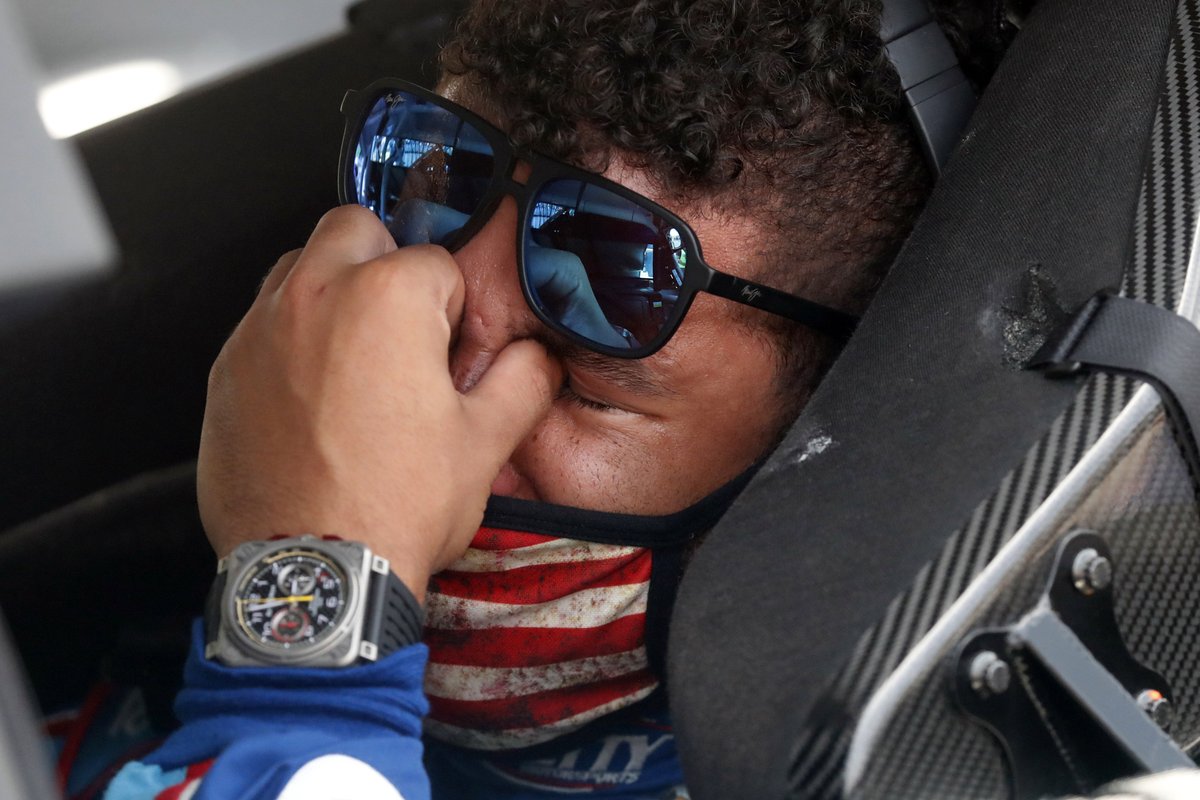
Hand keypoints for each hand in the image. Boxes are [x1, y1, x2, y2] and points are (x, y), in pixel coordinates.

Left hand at [197, 206, 560, 600]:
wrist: (314, 574)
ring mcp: (259, 332)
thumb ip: (524, 380)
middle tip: (403, 329)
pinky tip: (314, 401)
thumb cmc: (395, 505)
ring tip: (357, 361)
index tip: (450, 355)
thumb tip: (537, 356)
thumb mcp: (485, 443)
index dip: (454, 311)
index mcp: (387, 298)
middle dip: (385, 263)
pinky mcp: (224, 372)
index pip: (437, 263)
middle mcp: (313, 295)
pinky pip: (261, 327)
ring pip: (297, 268)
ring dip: (332, 293)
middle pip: (354, 229)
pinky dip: (289, 342)